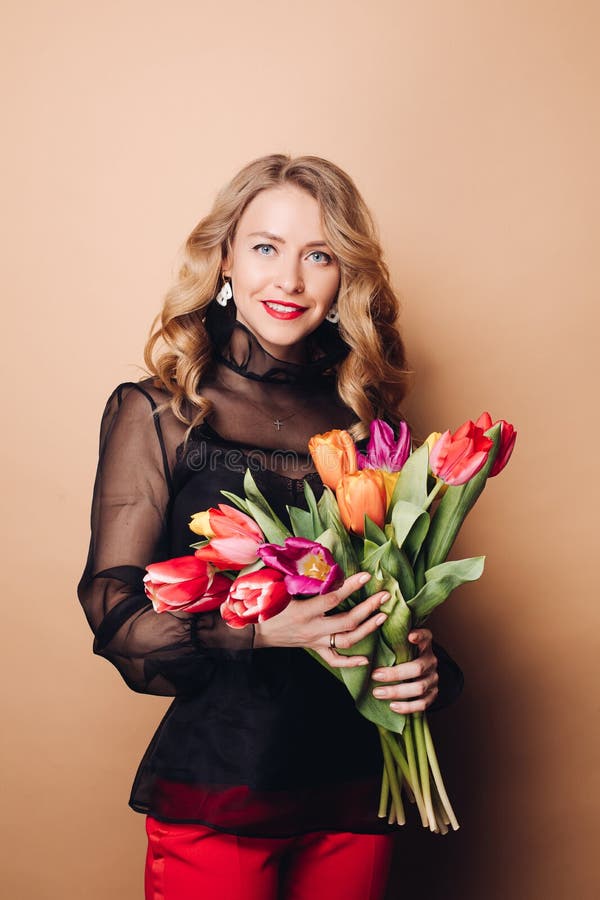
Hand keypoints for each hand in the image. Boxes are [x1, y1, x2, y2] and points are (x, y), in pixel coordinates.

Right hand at [254, 571, 388, 668]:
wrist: (254, 631)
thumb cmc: (266, 605)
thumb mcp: (279, 588)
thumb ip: (298, 576)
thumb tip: (315, 557)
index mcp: (303, 611)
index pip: (333, 599)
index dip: (351, 587)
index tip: (366, 576)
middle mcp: (312, 629)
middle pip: (347, 622)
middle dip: (368, 608)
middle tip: (385, 596)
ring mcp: (314, 641)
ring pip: (346, 641)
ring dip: (367, 629)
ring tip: (381, 616)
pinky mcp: (314, 649)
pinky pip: (335, 660)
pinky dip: (351, 661)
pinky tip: (366, 659)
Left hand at [371, 628, 438, 712]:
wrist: (414, 671)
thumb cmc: (400, 654)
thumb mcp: (398, 643)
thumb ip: (391, 638)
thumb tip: (369, 631)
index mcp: (424, 644)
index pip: (426, 637)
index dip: (419, 636)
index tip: (410, 636)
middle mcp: (431, 660)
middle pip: (417, 668)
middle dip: (395, 673)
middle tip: (375, 675)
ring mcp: (433, 678)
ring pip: (419, 688)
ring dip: (396, 691)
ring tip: (377, 693)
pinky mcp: (432, 694)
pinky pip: (422, 704)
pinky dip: (407, 706)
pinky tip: (392, 706)